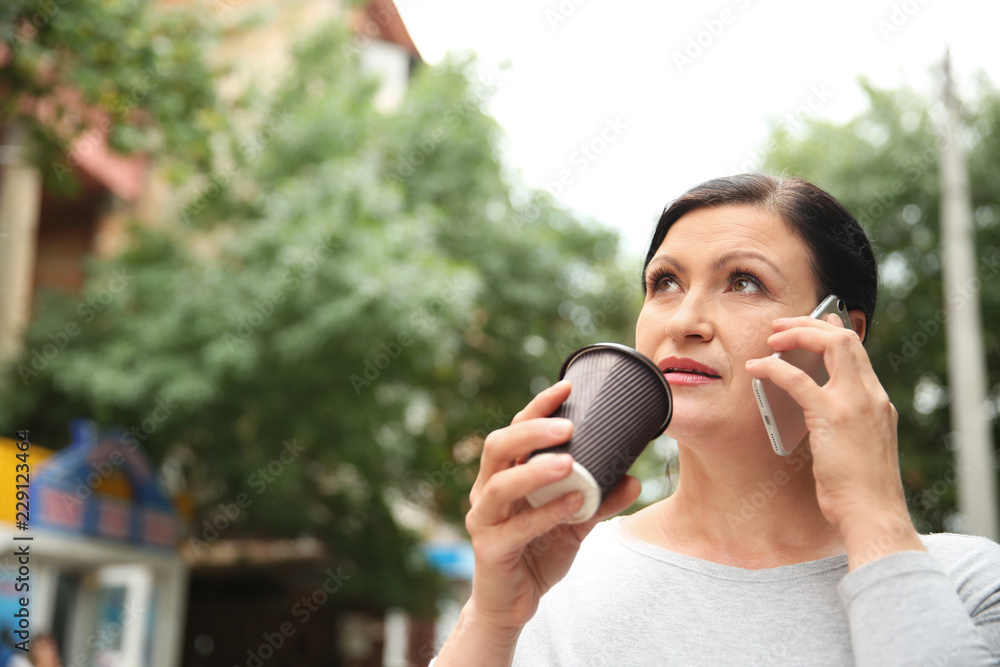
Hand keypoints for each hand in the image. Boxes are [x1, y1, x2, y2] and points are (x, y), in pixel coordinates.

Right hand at [464, 379, 640, 633]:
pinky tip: (573, 503)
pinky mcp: (489, 549)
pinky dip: (546, 513)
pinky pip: (517, 527)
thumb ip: (598, 501)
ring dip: (534, 470)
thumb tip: (635, 478)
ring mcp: (484, 520)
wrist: (512, 605)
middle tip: (567, 425)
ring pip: (499, 484)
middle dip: (531, 430)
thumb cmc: (537, 554)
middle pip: (498, 447)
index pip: (515, 431)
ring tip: (568, 461)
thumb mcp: (574, 524)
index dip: (537, 407)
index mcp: (503, 475)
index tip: (567, 385)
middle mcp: (487, 491)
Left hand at [745, 313, 923, 568]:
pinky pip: (797, 378)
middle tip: (782, 326)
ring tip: (771, 337)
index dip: (834, 332)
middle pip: (845, 338)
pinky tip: (756, 368)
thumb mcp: (859, 447)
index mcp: (877, 402)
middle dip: (811, 324)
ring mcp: (855, 403)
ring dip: (797, 334)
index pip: (858, 352)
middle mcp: (871, 396)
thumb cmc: (861, 491)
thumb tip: (817, 412)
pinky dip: (773, 367)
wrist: (874, 514)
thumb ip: (845, 423)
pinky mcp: (832, 416)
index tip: (816, 323)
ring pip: (830, 344)